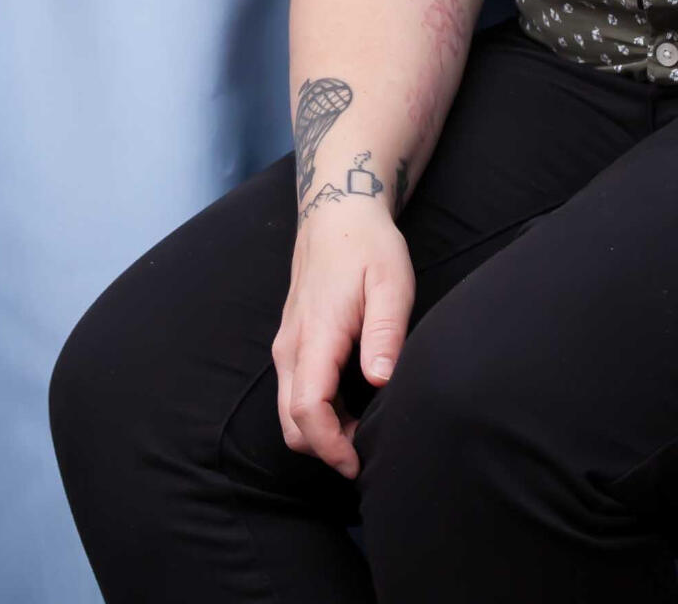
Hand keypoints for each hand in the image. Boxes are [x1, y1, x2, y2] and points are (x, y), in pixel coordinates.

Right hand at [270, 199, 412, 478]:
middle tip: (368, 455)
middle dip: (325, 448)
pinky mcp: (291, 344)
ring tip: (366, 432)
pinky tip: (354, 408)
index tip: (358, 463)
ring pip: (289, 411)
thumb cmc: (368, 247)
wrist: (336, 213)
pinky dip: (318, 414)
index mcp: (315, 336)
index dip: (330, 446)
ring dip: (322, 433)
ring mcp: (286, 346)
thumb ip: (384, 333)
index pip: (307, 409)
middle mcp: (290, 347)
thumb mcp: (391, 284)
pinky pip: (294, 393)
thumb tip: (380, 380)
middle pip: (290, 422)